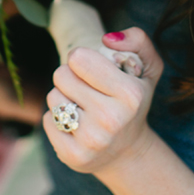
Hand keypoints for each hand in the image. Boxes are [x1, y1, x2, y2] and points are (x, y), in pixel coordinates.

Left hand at [42, 27, 163, 175]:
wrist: (128, 151)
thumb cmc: (133, 101)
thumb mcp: (147, 68)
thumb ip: (138, 40)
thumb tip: (107, 38)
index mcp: (129, 94)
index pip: (78, 58)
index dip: (80, 58)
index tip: (90, 68)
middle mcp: (111, 118)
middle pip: (61, 75)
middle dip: (70, 77)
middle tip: (86, 89)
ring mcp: (91, 140)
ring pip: (52, 97)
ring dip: (63, 97)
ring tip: (83, 107)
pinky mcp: (72, 156)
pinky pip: (46, 120)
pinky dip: (56, 119)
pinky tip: (76, 125)